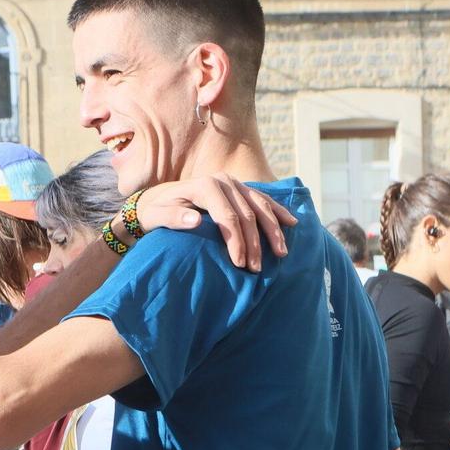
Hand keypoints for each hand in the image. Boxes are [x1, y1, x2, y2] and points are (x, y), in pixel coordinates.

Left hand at [136, 177, 295, 271]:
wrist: (159, 198)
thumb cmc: (157, 211)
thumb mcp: (157, 216)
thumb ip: (173, 219)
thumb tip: (195, 221)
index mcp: (205, 186)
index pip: (228, 217)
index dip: (236, 241)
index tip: (239, 263)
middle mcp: (223, 180)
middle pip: (247, 214)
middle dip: (254, 243)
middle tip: (256, 269)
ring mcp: (234, 183)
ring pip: (261, 206)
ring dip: (273, 230)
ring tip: (281, 253)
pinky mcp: (241, 188)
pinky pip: (263, 199)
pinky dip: (278, 212)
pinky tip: (292, 224)